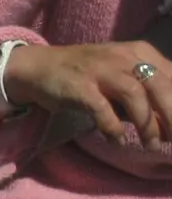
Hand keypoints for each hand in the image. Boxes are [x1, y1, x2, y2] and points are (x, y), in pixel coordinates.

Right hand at [3, 41, 171, 147]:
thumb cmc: (85, 76)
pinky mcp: (80, 86)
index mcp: (140, 53)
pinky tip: (117, 141)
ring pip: (135, 95)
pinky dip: (113, 128)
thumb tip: (166, 127)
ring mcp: (101, 70)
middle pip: (160, 85)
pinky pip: (102, 109)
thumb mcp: (120, 80)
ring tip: (151, 145)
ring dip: (146, 124)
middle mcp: (124, 58)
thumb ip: (143, 99)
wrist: (39, 67)